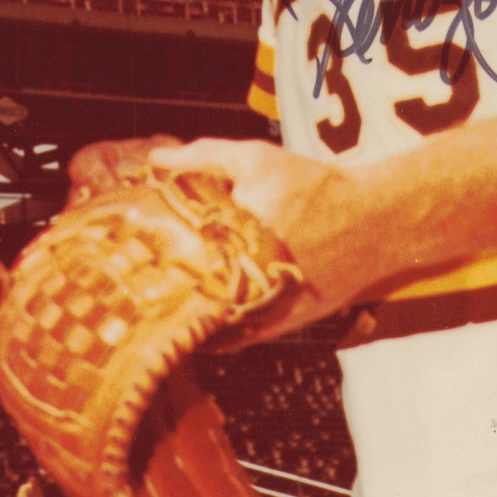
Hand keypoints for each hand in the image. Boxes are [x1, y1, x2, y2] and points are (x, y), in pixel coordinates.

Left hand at [69, 132, 377, 338]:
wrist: (375, 221)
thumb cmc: (315, 187)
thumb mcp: (256, 159)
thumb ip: (202, 158)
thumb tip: (156, 162)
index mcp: (236, 235)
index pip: (175, 256)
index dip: (146, 259)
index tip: (121, 257)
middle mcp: (249, 277)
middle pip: (185, 294)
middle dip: (156, 291)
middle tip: (125, 289)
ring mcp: (265, 307)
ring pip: (206, 323)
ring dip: (181, 317)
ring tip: (150, 308)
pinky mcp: (280, 323)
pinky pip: (234, 338)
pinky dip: (211, 334)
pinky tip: (190, 325)